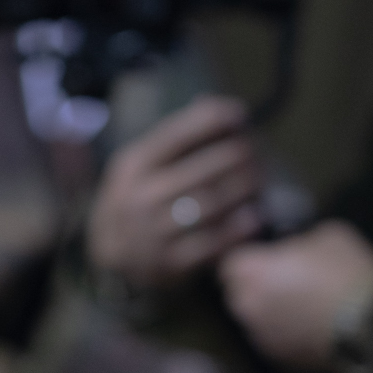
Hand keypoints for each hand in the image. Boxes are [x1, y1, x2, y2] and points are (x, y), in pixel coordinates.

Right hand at [88, 97, 264, 287]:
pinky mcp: (170, 264)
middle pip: (205, 168)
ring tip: (260, 180)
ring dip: (245, 189)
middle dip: (239, 155)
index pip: (178, 133)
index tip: (239, 114)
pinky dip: (238, 229)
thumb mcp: (143, 163)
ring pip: (212, 204)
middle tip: (257, 151)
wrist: (112, 254)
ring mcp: (154, 233)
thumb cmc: (141, 196)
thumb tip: (221, 108)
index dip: (214, 120)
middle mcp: (142, 196)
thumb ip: (178, 138)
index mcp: (135, 164)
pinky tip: (254, 216)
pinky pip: (213, 243)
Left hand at [218, 220, 372, 371]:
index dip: (250, 260)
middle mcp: (247, 309)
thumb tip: (295, 249)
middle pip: (239, 295)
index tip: (268, 258)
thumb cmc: (348, 274)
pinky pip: (277, 344)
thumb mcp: (325, 236)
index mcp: (251, 273)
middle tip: (287, 280)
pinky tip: (313, 329)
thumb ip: (297, 242)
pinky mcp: (281, 364)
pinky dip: (288, 337)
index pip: (231, 264)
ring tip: (304, 307)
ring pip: (257, 322)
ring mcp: (263, 340)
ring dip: (272, 314)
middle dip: (256, 287)